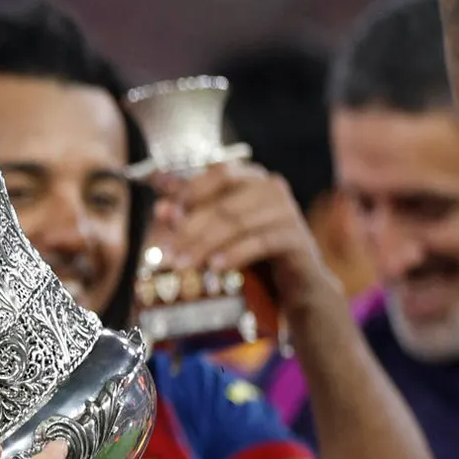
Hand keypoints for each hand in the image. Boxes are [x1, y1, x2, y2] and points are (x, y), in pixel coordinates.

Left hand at [149, 161, 341, 311]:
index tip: (163, 211)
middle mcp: (273, 188)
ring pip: (238, 224)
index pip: (220, 173)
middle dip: (190, 228)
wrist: (297, 285)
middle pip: (224, 204)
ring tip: (183, 264)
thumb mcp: (220, 233)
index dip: (190, 190)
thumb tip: (161, 209)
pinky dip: (234, 255)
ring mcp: (287, 211)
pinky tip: (215, 268)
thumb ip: (193, 218)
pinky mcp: (296, 238)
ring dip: (205, 245)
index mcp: (253, 179)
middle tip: (166, 252)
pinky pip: (260, 243)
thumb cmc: (254, 254)